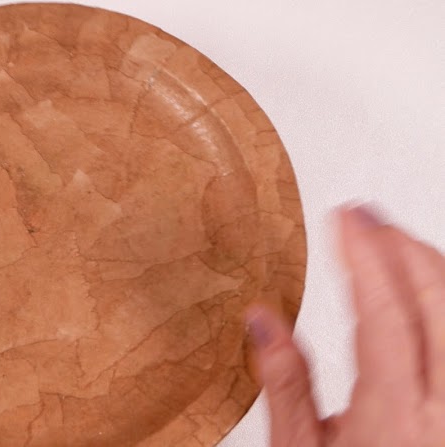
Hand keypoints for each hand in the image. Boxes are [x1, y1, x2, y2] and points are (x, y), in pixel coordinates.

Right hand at [247, 205, 444, 445]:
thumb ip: (285, 384)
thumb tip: (261, 318)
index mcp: (394, 416)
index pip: (385, 313)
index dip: (366, 255)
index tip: (345, 218)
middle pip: (439, 301)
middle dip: (401, 245)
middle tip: (364, 215)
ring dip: (432, 266)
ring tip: (394, 242)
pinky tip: (432, 288)